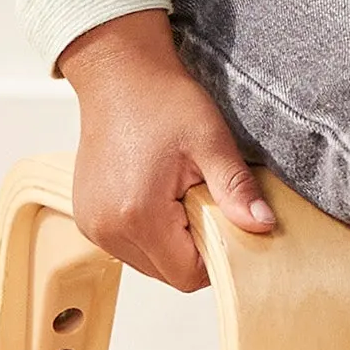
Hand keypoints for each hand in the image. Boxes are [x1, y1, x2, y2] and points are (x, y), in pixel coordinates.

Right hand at [57, 9, 274, 291]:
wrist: (120, 75)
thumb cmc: (163, 101)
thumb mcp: (211, 141)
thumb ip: (236, 189)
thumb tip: (262, 225)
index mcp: (137, 215)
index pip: (187, 274)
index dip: (217, 257)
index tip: (229, 223)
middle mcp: (107, 228)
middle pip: (166, 272)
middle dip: (195, 249)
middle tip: (207, 201)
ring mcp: (91, 225)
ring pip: (146, 262)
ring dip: (171, 242)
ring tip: (182, 194)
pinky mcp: (86, 217)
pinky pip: (126, 245)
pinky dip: (149, 232)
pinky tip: (159, 195)